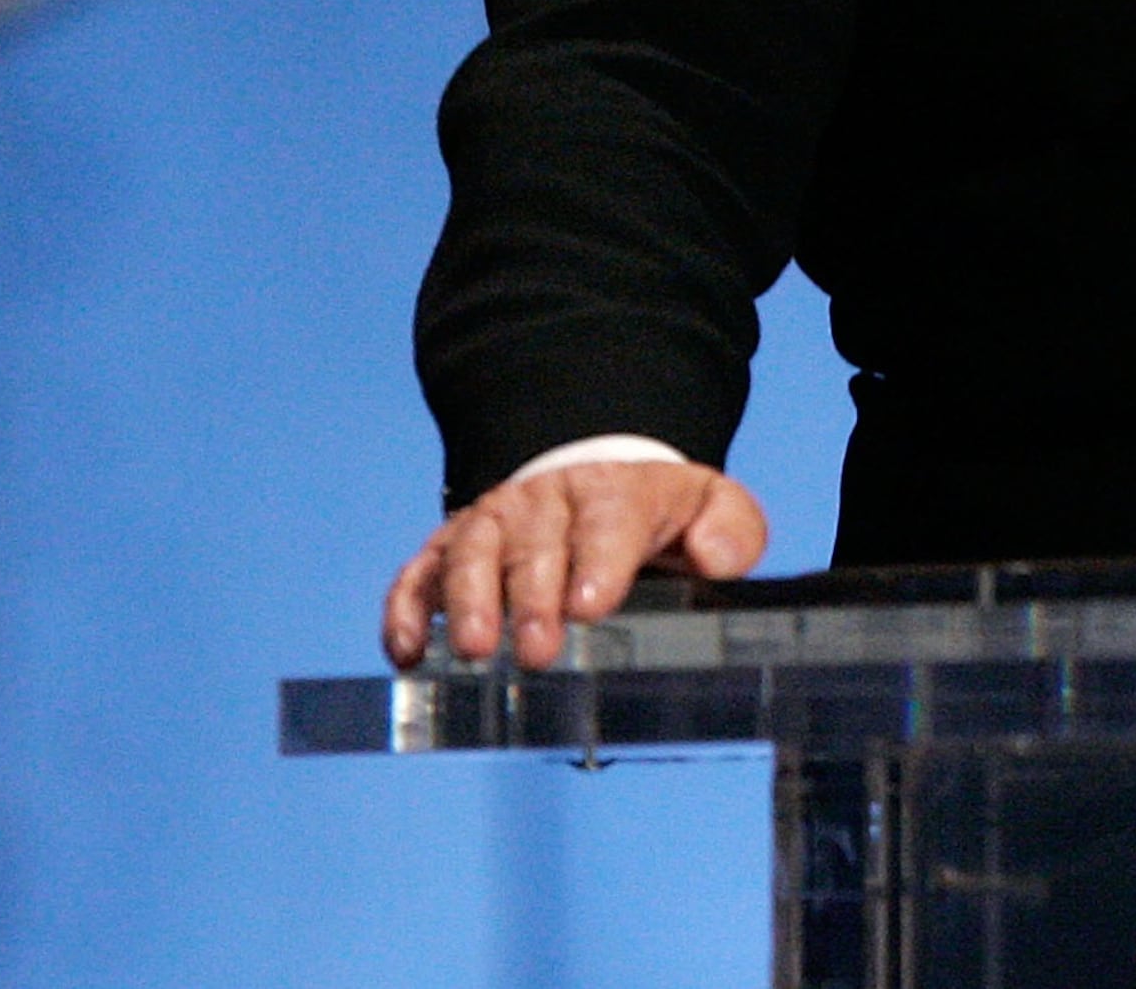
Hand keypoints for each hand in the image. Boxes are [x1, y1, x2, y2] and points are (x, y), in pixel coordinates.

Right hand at [382, 459, 768, 669]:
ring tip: (474, 649)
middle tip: (537, 650)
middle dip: (532, 598)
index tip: (591, 606)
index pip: (606, 520)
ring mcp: (492, 523)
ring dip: (467, 601)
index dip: (597, 561)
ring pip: (470, 553)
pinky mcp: (449, 549)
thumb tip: (717, 560)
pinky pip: (418, 573)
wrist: (599, 485)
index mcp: (613, 491)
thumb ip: (730, 530)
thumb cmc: (654, 515)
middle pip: (533, 544)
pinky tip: (406, 649)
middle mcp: (544, 501)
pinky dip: (405, 608)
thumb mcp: (710, 509)